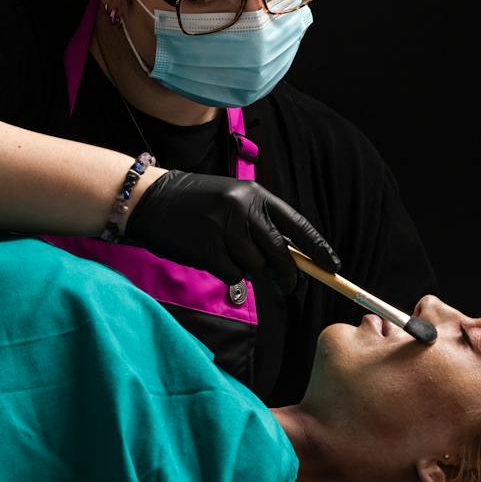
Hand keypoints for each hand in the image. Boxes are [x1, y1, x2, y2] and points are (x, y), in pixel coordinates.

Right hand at [122, 169, 340, 294]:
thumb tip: (289, 257)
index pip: (296, 225)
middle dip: (289, 275)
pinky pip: (232, 274)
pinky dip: (227, 274)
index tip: (332, 267)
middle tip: (290, 287)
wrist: (149, 200)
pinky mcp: (208, 249)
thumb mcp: (230, 200)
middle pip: (280, 254)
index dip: (317, 248)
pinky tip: (213, 259)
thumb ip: (258, 223)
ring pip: (255, 267)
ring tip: (229, 257)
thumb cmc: (192, 203)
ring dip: (248, 271)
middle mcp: (243, 209)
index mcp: (254, 194)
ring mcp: (225, 229)